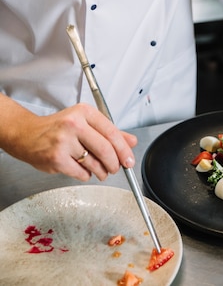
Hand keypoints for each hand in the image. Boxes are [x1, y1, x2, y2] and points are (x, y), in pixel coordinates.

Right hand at [8, 102, 137, 181]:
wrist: (27, 134)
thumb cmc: (57, 128)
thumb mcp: (85, 122)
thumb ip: (109, 132)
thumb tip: (131, 142)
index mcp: (84, 112)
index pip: (112, 132)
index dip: (124, 150)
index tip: (129, 160)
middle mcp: (74, 124)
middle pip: (105, 149)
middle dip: (114, 163)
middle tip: (116, 168)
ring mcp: (64, 142)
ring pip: (94, 163)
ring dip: (101, 171)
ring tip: (100, 170)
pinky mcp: (56, 159)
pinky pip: (81, 173)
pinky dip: (86, 175)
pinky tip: (82, 169)